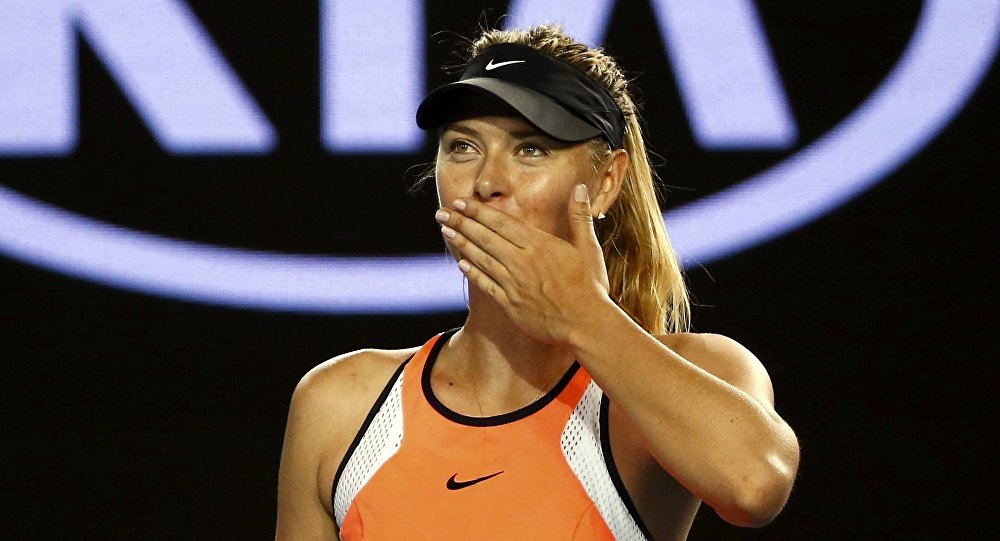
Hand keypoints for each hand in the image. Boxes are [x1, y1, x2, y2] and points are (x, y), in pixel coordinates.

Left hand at [435, 184, 610, 345]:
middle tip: (442, 212)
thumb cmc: (590, 286)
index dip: (478, 211)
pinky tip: (461, 263)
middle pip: (485, 237)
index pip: (501, 222)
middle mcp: (521, 261)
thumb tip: (579, 188)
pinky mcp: (510, 304)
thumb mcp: (588, 248)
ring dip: (462, 244)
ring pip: (481, 259)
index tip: (461, 202)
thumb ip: (579, 217)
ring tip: (446, 231)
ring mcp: (514, 284)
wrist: (586, 324)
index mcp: (539, 245)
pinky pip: (486, 285)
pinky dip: (473, 273)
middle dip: (461, 223)